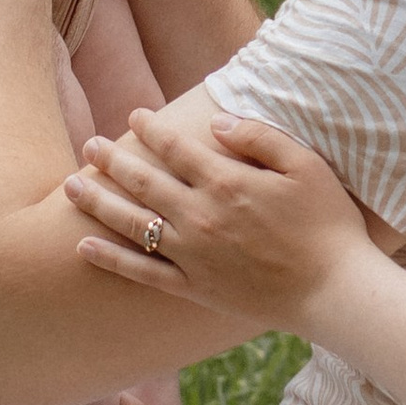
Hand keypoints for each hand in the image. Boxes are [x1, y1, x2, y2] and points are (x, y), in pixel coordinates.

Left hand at [64, 106, 367, 333]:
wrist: (334, 290)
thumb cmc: (328, 223)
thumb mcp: (304, 165)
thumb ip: (260, 137)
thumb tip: (216, 122)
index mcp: (226, 182)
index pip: (176, 148)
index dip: (151, 129)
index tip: (134, 114)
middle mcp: (201, 216)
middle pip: (144, 182)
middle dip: (112, 160)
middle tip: (89, 145)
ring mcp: (194, 255)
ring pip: (133, 224)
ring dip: (98, 203)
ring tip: (72, 186)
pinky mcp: (194, 286)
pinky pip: (142, 272)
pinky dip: (110, 260)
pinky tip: (84, 246)